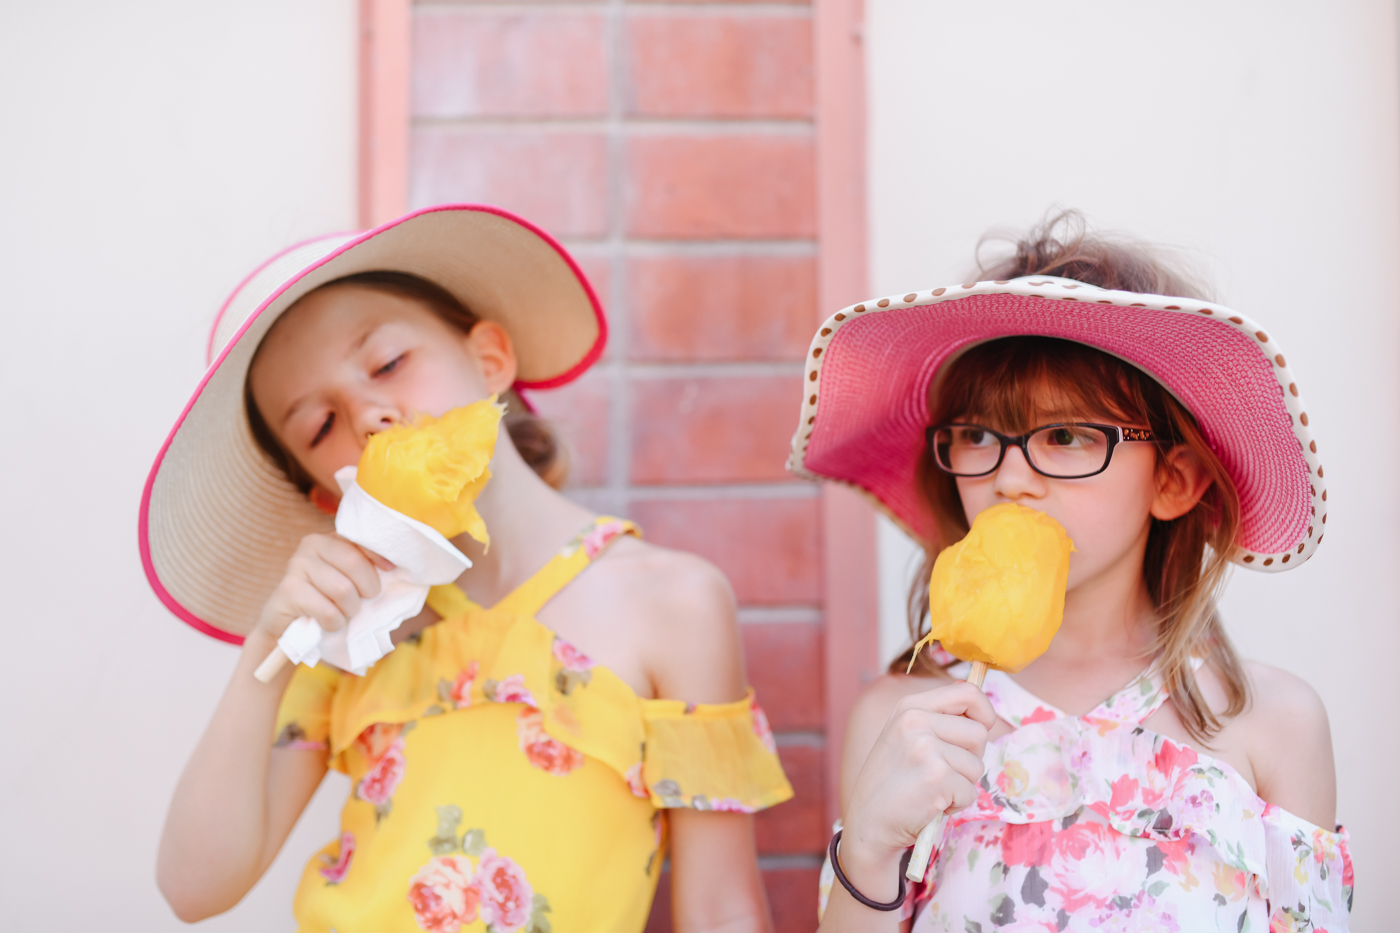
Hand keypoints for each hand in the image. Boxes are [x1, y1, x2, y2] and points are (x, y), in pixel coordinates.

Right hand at [254, 533, 393, 639]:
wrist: (288, 629)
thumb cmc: (329, 604)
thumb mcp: (352, 584)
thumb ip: (371, 573)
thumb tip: (402, 571)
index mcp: (331, 538)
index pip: (361, 539)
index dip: (379, 555)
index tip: (391, 570)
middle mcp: (312, 544)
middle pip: (354, 562)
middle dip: (367, 589)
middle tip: (363, 602)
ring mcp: (296, 565)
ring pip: (342, 589)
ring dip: (350, 610)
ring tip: (343, 614)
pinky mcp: (287, 590)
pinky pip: (327, 610)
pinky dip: (334, 623)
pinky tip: (327, 623)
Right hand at [840, 681, 994, 868]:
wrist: (867, 823)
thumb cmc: (891, 782)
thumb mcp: (904, 735)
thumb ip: (937, 719)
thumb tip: (978, 704)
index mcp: (910, 706)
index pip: (968, 693)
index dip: (985, 711)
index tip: (982, 727)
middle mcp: (916, 721)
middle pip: (979, 733)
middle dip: (970, 758)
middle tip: (942, 772)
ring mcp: (926, 748)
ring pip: (977, 766)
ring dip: (961, 784)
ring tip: (932, 789)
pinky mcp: (936, 777)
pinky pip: (970, 792)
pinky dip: (956, 804)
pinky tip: (930, 804)